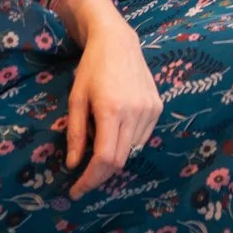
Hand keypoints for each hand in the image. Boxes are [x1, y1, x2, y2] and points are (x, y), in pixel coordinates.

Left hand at [62, 0, 160, 197]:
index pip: (104, 158)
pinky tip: (115, 135)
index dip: (90, 180)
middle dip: (100, 176)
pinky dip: (127, 145)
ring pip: (133, 151)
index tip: (76, 190)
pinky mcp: (158, 107)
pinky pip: (142, 138)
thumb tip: (74, 165)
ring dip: (114, 160)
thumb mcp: (76, 99)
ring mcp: (151, 110)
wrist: (118, 42)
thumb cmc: (92, 68)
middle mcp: (136, 112)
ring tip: (97, 151)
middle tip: (84, 181)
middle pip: (120, 160)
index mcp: (112, 110)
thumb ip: (76, 134)